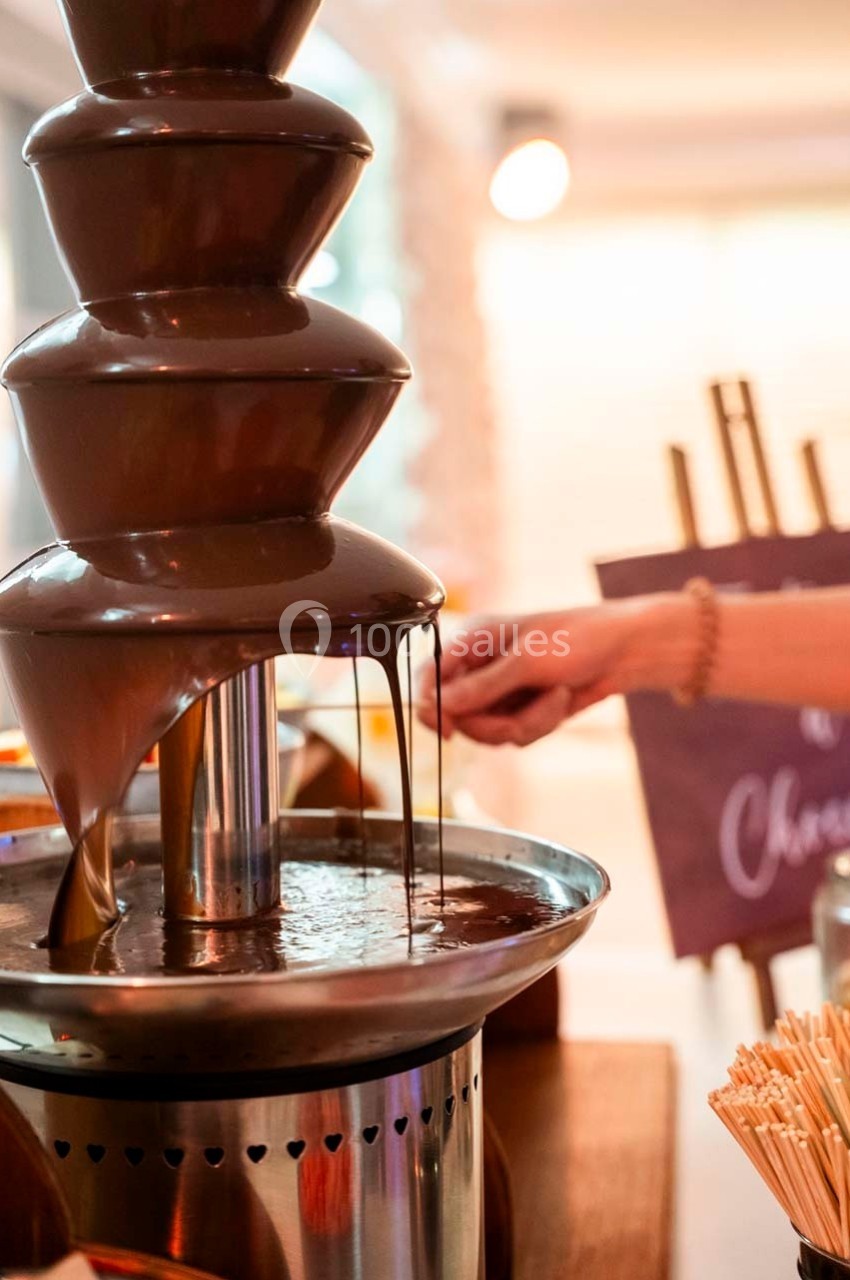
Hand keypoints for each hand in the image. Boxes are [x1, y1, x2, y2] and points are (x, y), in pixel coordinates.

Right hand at [418, 603, 661, 745]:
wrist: (622, 653)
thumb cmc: (576, 638)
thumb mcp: (527, 662)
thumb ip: (482, 687)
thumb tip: (440, 704)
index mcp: (472, 640)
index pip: (430, 676)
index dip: (431, 705)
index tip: (446, 729)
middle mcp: (480, 667)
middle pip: (457, 715)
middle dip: (494, 723)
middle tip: (518, 719)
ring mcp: (500, 691)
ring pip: (488, 731)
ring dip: (525, 723)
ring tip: (555, 698)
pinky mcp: (520, 710)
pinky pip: (514, 736)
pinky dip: (540, 724)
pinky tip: (561, 701)